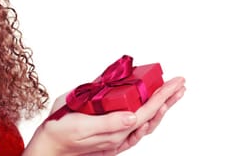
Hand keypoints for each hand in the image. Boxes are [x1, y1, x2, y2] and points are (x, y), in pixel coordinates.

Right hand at [23, 76, 185, 155]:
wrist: (49, 148)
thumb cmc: (60, 133)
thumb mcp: (82, 125)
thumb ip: (109, 123)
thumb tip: (133, 118)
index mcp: (115, 131)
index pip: (147, 110)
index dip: (163, 95)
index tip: (175, 82)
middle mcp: (119, 135)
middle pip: (151, 116)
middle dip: (168, 99)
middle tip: (180, 84)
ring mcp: (116, 137)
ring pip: (146, 122)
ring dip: (161, 106)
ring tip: (172, 94)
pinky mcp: (110, 136)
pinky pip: (135, 126)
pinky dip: (147, 116)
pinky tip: (150, 110)